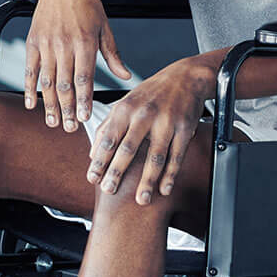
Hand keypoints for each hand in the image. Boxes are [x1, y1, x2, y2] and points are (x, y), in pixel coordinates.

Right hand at [23, 0, 132, 131]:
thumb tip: (125, 76)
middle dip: (67, 108)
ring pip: (47, 80)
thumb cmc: (86, 4)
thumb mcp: (105, 27)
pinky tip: (31, 104)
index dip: (83, 100)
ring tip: (53, 121)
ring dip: (49, 104)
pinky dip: (29, 88)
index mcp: (85, 42)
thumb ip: (112, 54)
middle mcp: (64, 44)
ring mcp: (46, 43)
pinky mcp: (33, 41)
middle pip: (64, 84)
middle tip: (69, 127)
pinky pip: (30, 69)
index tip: (84, 118)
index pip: (84, 78)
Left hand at [86, 60, 209, 204]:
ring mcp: (166, 122)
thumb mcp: (125, 103)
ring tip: (141, 200)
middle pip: (128, 149)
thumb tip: (92, 153)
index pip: (108, 139)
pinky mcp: (184, 129)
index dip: (99, 161)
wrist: (185, 77)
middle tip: (109, 191)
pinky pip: (176, 156)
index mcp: (125, 109)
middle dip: (117, 172)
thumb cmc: (151, 93)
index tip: (92, 179)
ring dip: (147, 180)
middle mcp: (144, 115)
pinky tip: (164, 189)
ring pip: (155, 156)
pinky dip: (170, 175)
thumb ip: (106, 127)